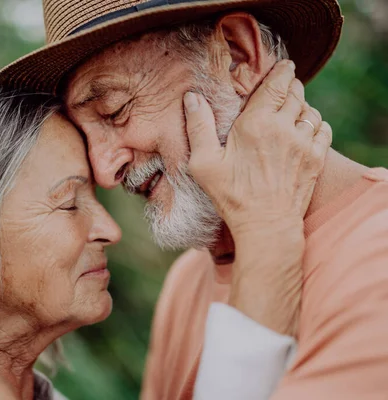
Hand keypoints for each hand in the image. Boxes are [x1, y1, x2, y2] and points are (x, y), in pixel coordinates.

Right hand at [183, 60, 331, 335]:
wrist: (266, 225)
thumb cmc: (231, 196)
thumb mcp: (204, 163)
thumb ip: (199, 126)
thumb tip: (192, 97)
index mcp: (256, 123)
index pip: (277, 83)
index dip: (282, 71)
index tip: (283, 66)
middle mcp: (284, 128)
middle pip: (296, 92)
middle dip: (290, 86)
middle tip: (282, 87)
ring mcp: (304, 143)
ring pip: (310, 110)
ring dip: (301, 105)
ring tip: (290, 109)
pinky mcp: (316, 158)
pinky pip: (322, 128)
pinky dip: (315, 123)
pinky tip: (304, 129)